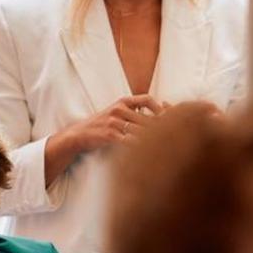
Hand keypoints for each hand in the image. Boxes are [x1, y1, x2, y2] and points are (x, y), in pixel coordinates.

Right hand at [45, 94, 163, 183]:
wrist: (79, 134)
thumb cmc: (103, 124)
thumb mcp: (118, 112)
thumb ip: (135, 111)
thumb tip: (160, 111)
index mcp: (123, 101)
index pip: (147, 99)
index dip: (160, 108)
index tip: (170, 119)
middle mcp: (119, 109)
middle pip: (147, 117)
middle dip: (161, 128)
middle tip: (173, 136)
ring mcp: (114, 121)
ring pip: (140, 129)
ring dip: (153, 139)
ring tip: (165, 147)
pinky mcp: (109, 134)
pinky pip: (129, 140)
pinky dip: (139, 146)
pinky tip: (147, 153)